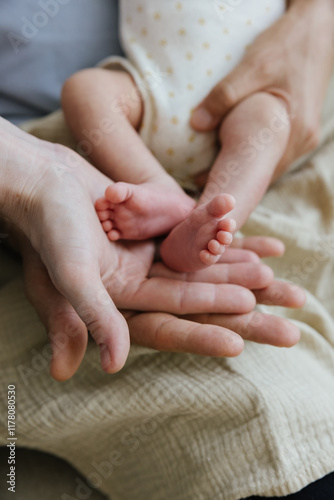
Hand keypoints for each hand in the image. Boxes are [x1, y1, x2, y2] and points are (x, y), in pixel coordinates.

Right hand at [21, 234, 304, 380]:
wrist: (43, 182)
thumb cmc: (48, 230)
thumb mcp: (68, 276)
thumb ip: (90, 319)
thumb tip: (110, 368)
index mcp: (120, 301)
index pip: (167, 323)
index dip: (200, 332)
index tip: (238, 341)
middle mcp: (140, 282)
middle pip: (196, 301)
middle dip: (238, 311)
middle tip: (284, 324)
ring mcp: (151, 254)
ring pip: (204, 266)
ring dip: (239, 270)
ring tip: (277, 278)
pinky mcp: (160, 228)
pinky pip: (200, 235)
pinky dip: (228, 237)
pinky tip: (259, 241)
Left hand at [190, 0, 333, 177]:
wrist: (317, 25)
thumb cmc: (287, 44)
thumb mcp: (253, 66)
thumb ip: (224, 95)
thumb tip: (196, 124)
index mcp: (296, 132)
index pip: (262, 174)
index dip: (234, 184)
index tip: (208, 189)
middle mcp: (303, 141)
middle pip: (266, 173)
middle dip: (237, 181)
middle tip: (205, 184)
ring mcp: (304, 136)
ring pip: (270, 164)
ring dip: (245, 170)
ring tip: (214, 171)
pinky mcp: (300, 128)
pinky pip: (274, 151)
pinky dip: (255, 156)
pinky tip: (234, 154)